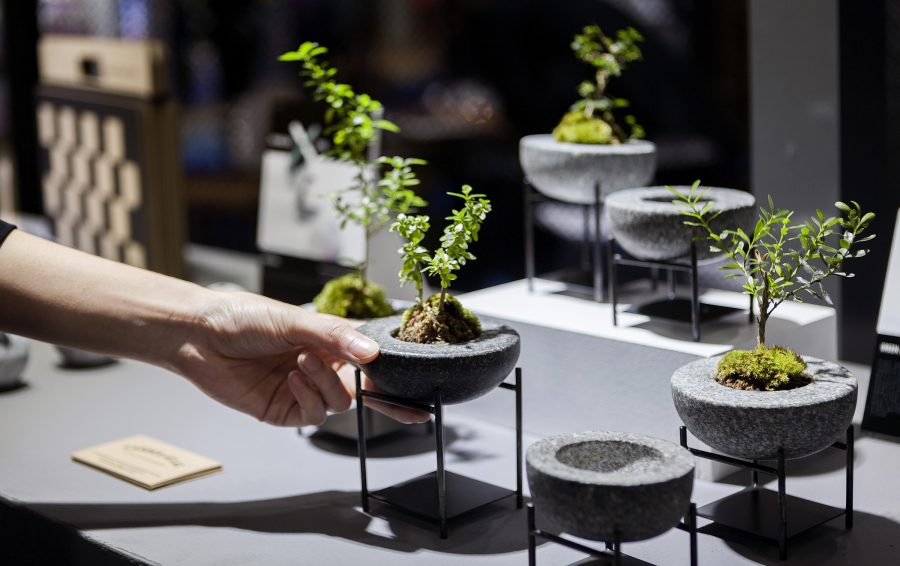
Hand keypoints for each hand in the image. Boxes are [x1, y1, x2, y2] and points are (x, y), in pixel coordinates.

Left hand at [172, 292, 427, 425]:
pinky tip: (292, 380)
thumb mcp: (295, 320)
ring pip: (339, 403)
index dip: (397, 379)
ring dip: (326, 384)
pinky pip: (313, 415)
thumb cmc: (243, 317)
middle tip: (354, 375)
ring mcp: (305, 390)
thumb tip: (373, 354)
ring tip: (300, 363)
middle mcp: (323, 367)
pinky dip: (308, 397)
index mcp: (331, 342)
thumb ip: (336, 337)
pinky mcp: (284, 411)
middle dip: (363, 385)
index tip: (423, 394)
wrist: (198, 335)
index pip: (373, 362)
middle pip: (362, 388)